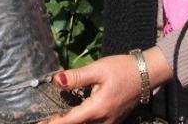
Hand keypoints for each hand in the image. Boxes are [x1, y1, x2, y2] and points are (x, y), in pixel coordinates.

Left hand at [43, 48, 173, 123]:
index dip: (54, 123)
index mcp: (98, 109)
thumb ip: (77, 77)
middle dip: (61, 123)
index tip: (40, 122)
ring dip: (72, 122)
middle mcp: (103, 121)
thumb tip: (57, 81)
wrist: (147, 73)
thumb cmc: (122, 69)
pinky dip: (82, 121)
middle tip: (44, 120)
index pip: (70, 121)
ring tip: (56, 119)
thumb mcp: (98, 69)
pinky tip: (74, 116)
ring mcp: (110, 122)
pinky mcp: (113, 120)